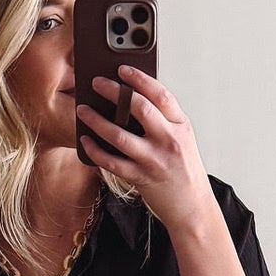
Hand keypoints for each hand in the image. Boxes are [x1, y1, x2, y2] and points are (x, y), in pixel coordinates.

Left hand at [77, 67, 215, 238]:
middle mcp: (169, 140)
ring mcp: (154, 160)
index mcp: (180, 125)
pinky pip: (111, 162)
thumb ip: (162, 120)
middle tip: (96, 83)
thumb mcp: (181, 138)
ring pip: (119, 135)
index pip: (160, 94)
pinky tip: (85, 141)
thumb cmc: (183, 170)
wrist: (192, 206)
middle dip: (114, 92)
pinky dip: (95, 151)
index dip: (140, 78)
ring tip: (82, 111)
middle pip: (139, 108)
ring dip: (96, 121)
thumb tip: (130, 99)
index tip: (122, 69)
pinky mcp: (141, 178)